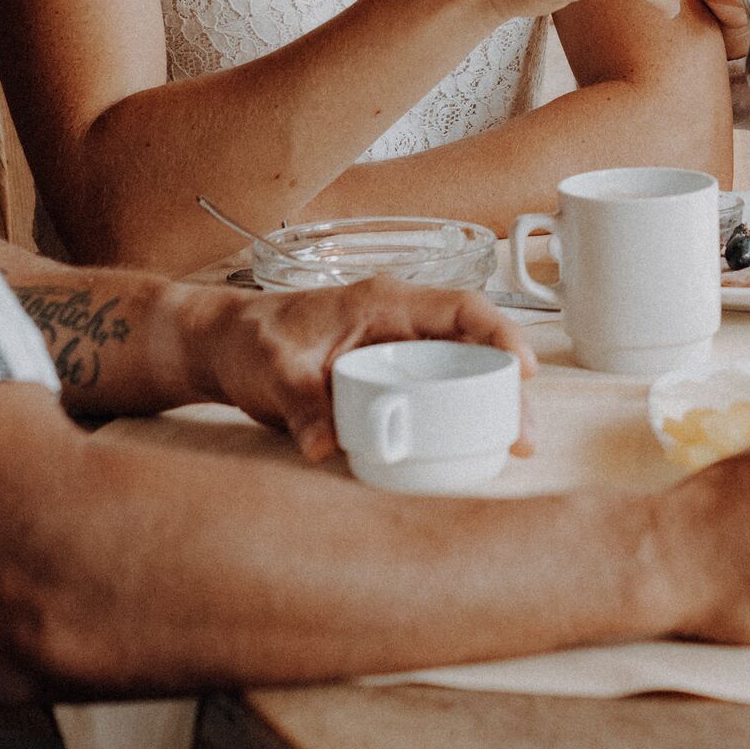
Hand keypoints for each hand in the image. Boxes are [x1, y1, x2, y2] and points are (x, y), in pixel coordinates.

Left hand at [177, 280, 532, 462]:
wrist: (225, 347)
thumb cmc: (250, 341)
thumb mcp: (272, 369)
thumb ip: (299, 401)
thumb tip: (323, 446)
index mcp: (383, 303)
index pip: (460, 306)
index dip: (501, 332)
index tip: (523, 369)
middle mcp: (400, 322)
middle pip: (475, 344)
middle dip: (508, 384)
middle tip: (523, 432)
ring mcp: (398, 350)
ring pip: (463, 368)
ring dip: (492, 402)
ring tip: (512, 445)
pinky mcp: (390, 377)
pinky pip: (439, 389)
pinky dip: (463, 413)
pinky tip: (476, 445)